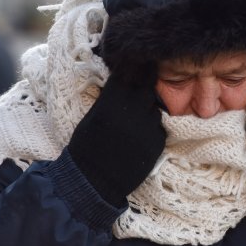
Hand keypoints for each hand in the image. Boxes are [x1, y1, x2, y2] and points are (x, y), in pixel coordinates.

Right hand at [67, 72, 165, 206]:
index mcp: (111, 102)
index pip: (129, 74)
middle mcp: (132, 111)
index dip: (134, 68)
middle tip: (141, 88)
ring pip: (155, 109)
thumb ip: (111, 98)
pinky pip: (159, 128)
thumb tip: (124, 79)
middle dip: (145, 86)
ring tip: (134, 123)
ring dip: (149, 111)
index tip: (137, 64)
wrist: (92, 181)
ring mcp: (148, 127)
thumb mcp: (93, 116)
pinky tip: (139, 138)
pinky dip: (152, 130)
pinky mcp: (158, 142)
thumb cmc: (86, 147)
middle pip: (147, 88)